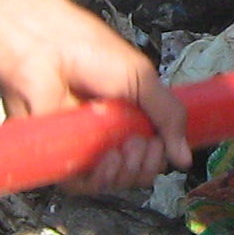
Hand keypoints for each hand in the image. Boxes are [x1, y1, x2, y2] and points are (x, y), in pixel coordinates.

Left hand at [0, 0, 189, 192]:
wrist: (48, 49)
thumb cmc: (91, 52)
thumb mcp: (142, 78)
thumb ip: (169, 116)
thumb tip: (185, 158)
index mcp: (130, 116)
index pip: (152, 154)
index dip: (160, 157)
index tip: (161, 144)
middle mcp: (109, 135)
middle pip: (136, 173)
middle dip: (146, 165)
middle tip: (142, 144)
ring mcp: (84, 147)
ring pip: (112, 182)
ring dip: (125, 173)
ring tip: (123, 148)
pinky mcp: (59, 155)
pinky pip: (82, 185)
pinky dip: (99, 179)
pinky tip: (106, 159)